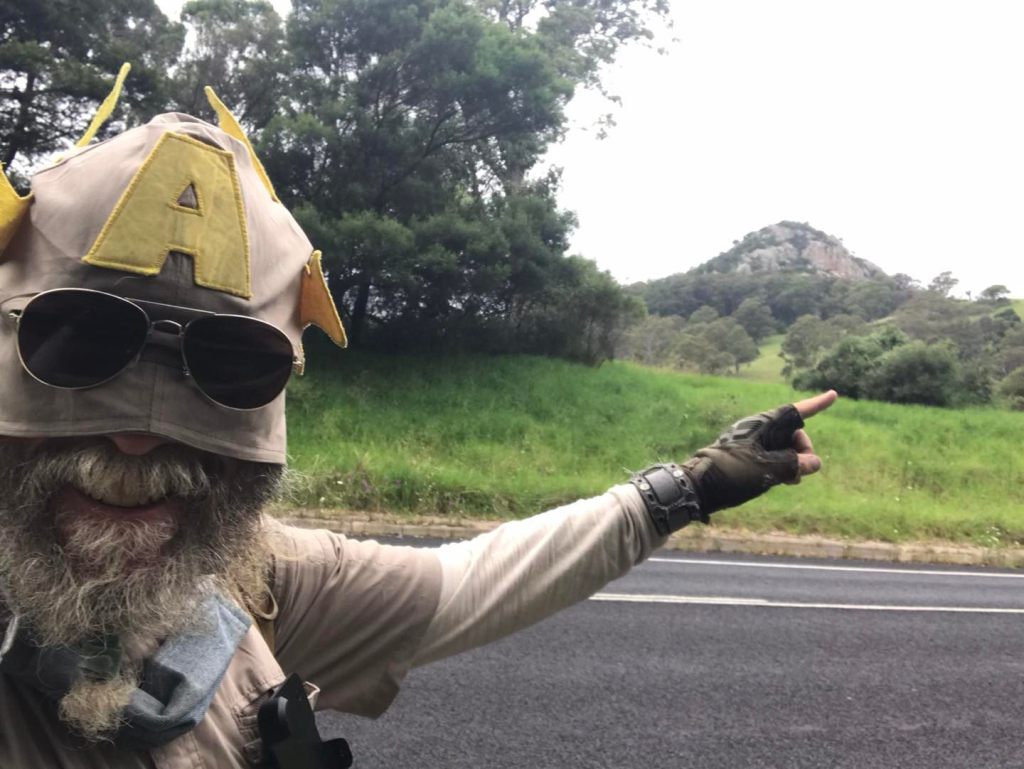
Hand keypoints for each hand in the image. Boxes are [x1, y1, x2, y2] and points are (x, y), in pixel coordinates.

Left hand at [682, 390, 836, 515]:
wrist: (697, 487)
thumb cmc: (732, 473)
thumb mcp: (768, 469)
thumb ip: (795, 464)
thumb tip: (814, 462)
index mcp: (762, 425)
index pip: (794, 411)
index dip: (816, 404)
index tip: (833, 395)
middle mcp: (758, 431)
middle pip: (793, 434)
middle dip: (804, 450)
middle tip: (801, 472)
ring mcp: (752, 445)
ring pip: (784, 448)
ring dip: (794, 463)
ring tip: (790, 481)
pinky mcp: (747, 458)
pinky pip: (773, 458)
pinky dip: (782, 468)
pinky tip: (782, 482)